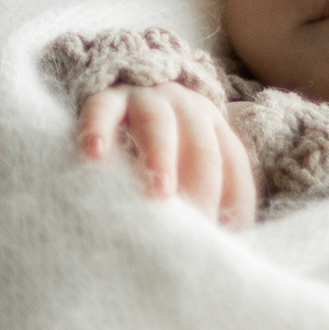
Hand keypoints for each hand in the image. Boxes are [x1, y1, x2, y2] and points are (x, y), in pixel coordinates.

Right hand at [75, 81, 259, 226]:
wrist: (124, 88)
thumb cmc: (162, 149)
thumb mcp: (190, 165)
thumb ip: (207, 196)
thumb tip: (221, 241)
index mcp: (213, 128)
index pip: (232, 163)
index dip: (230, 200)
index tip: (218, 237)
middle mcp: (187, 109)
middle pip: (202, 147)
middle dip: (201, 185)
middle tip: (192, 222)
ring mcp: (147, 100)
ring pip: (158, 123)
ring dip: (161, 157)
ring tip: (158, 192)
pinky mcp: (108, 97)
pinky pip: (103, 108)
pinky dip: (99, 129)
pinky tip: (95, 154)